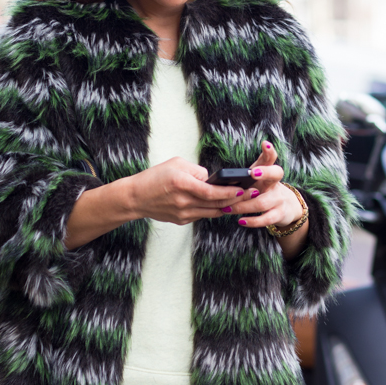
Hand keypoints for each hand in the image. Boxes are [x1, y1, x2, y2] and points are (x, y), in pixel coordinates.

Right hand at [130, 157, 249, 224]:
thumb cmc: (155, 177)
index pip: (212, 191)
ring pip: (211, 212)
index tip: (243, 189)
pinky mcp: (181, 220)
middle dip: (235, 199)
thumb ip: (197, 170)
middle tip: (250, 194)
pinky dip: (212, 210)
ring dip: (226, 206)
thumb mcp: (176, 164)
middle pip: (215, 203)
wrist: (135, 197)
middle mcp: (183, 201)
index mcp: (182, 183)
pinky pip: (202, 215)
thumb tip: (212, 178)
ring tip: (240, 200)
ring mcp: (182, 214)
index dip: (230, 192)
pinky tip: (221, 205)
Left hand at [223, 142, 303, 229]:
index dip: (269, 151)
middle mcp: (275, 183)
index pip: (271, 158)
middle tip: (253, 172)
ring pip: (262, 202)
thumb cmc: (262, 190)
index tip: (264, 144)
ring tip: (227, 207)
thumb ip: (242, 176)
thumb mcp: (256, 179)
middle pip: (276, 174)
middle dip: (265, 172)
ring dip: (243, 205)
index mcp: (268, 172)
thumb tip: (218, 178)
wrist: (285, 208)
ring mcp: (278, 199)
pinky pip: (266, 219)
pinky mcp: (279, 214)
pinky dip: (253, 221)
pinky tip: (241, 221)